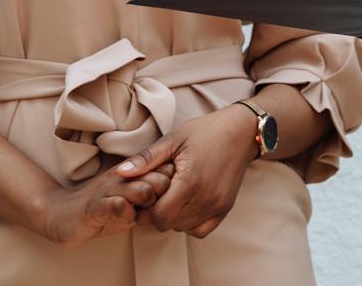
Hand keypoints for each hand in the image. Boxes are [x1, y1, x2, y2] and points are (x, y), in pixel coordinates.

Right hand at [34, 164, 174, 247]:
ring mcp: (109, 190)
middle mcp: (122, 177)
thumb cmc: (101, 209)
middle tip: (156, 211)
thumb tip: (176, 196)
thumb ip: (149, 196)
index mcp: (132, 173)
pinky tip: (124, 218)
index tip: (170, 199)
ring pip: (144, 191)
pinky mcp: (96, 206)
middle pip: (160, 181)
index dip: (173, 187)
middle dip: (164, 199)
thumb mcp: (128, 200)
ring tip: (140, 216)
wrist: (62, 214)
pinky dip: (125, 214)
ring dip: (147, 206)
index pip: (165, 171)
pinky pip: (118, 206)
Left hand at [115, 106, 258, 238]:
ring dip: (172, 218)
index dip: (146, 210)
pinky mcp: (225, 209)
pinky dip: (189, 223)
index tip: (143, 196)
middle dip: (156, 214)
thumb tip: (121, 173)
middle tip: (154, 194)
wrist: (240, 132)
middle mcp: (206, 199)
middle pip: (169, 225)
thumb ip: (146, 159)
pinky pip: (201, 231)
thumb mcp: (173, 139)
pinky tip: (185, 204)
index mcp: (190, 182)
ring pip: (183, 228)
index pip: (159, 217)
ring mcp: (217, 206)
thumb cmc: (204, 132)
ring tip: (170, 195)